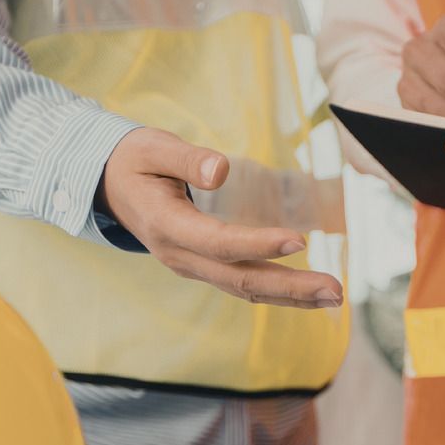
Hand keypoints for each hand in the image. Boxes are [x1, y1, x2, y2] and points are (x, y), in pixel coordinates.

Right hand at [98, 128, 342, 308]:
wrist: (109, 186)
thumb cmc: (134, 161)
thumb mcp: (152, 148)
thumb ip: (186, 159)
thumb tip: (222, 170)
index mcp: (166, 226)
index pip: (219, 242)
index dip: (259, 244)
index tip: (300, 239)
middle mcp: (180, 256)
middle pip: (241, 279)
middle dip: (291, 287)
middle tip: (335, 289)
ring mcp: (193, 266)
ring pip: (246, 289)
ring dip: (292, 296)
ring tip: (333, 296)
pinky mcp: (204, 267)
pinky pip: (244, 284)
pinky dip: (278, 291)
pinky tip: (309, 292)